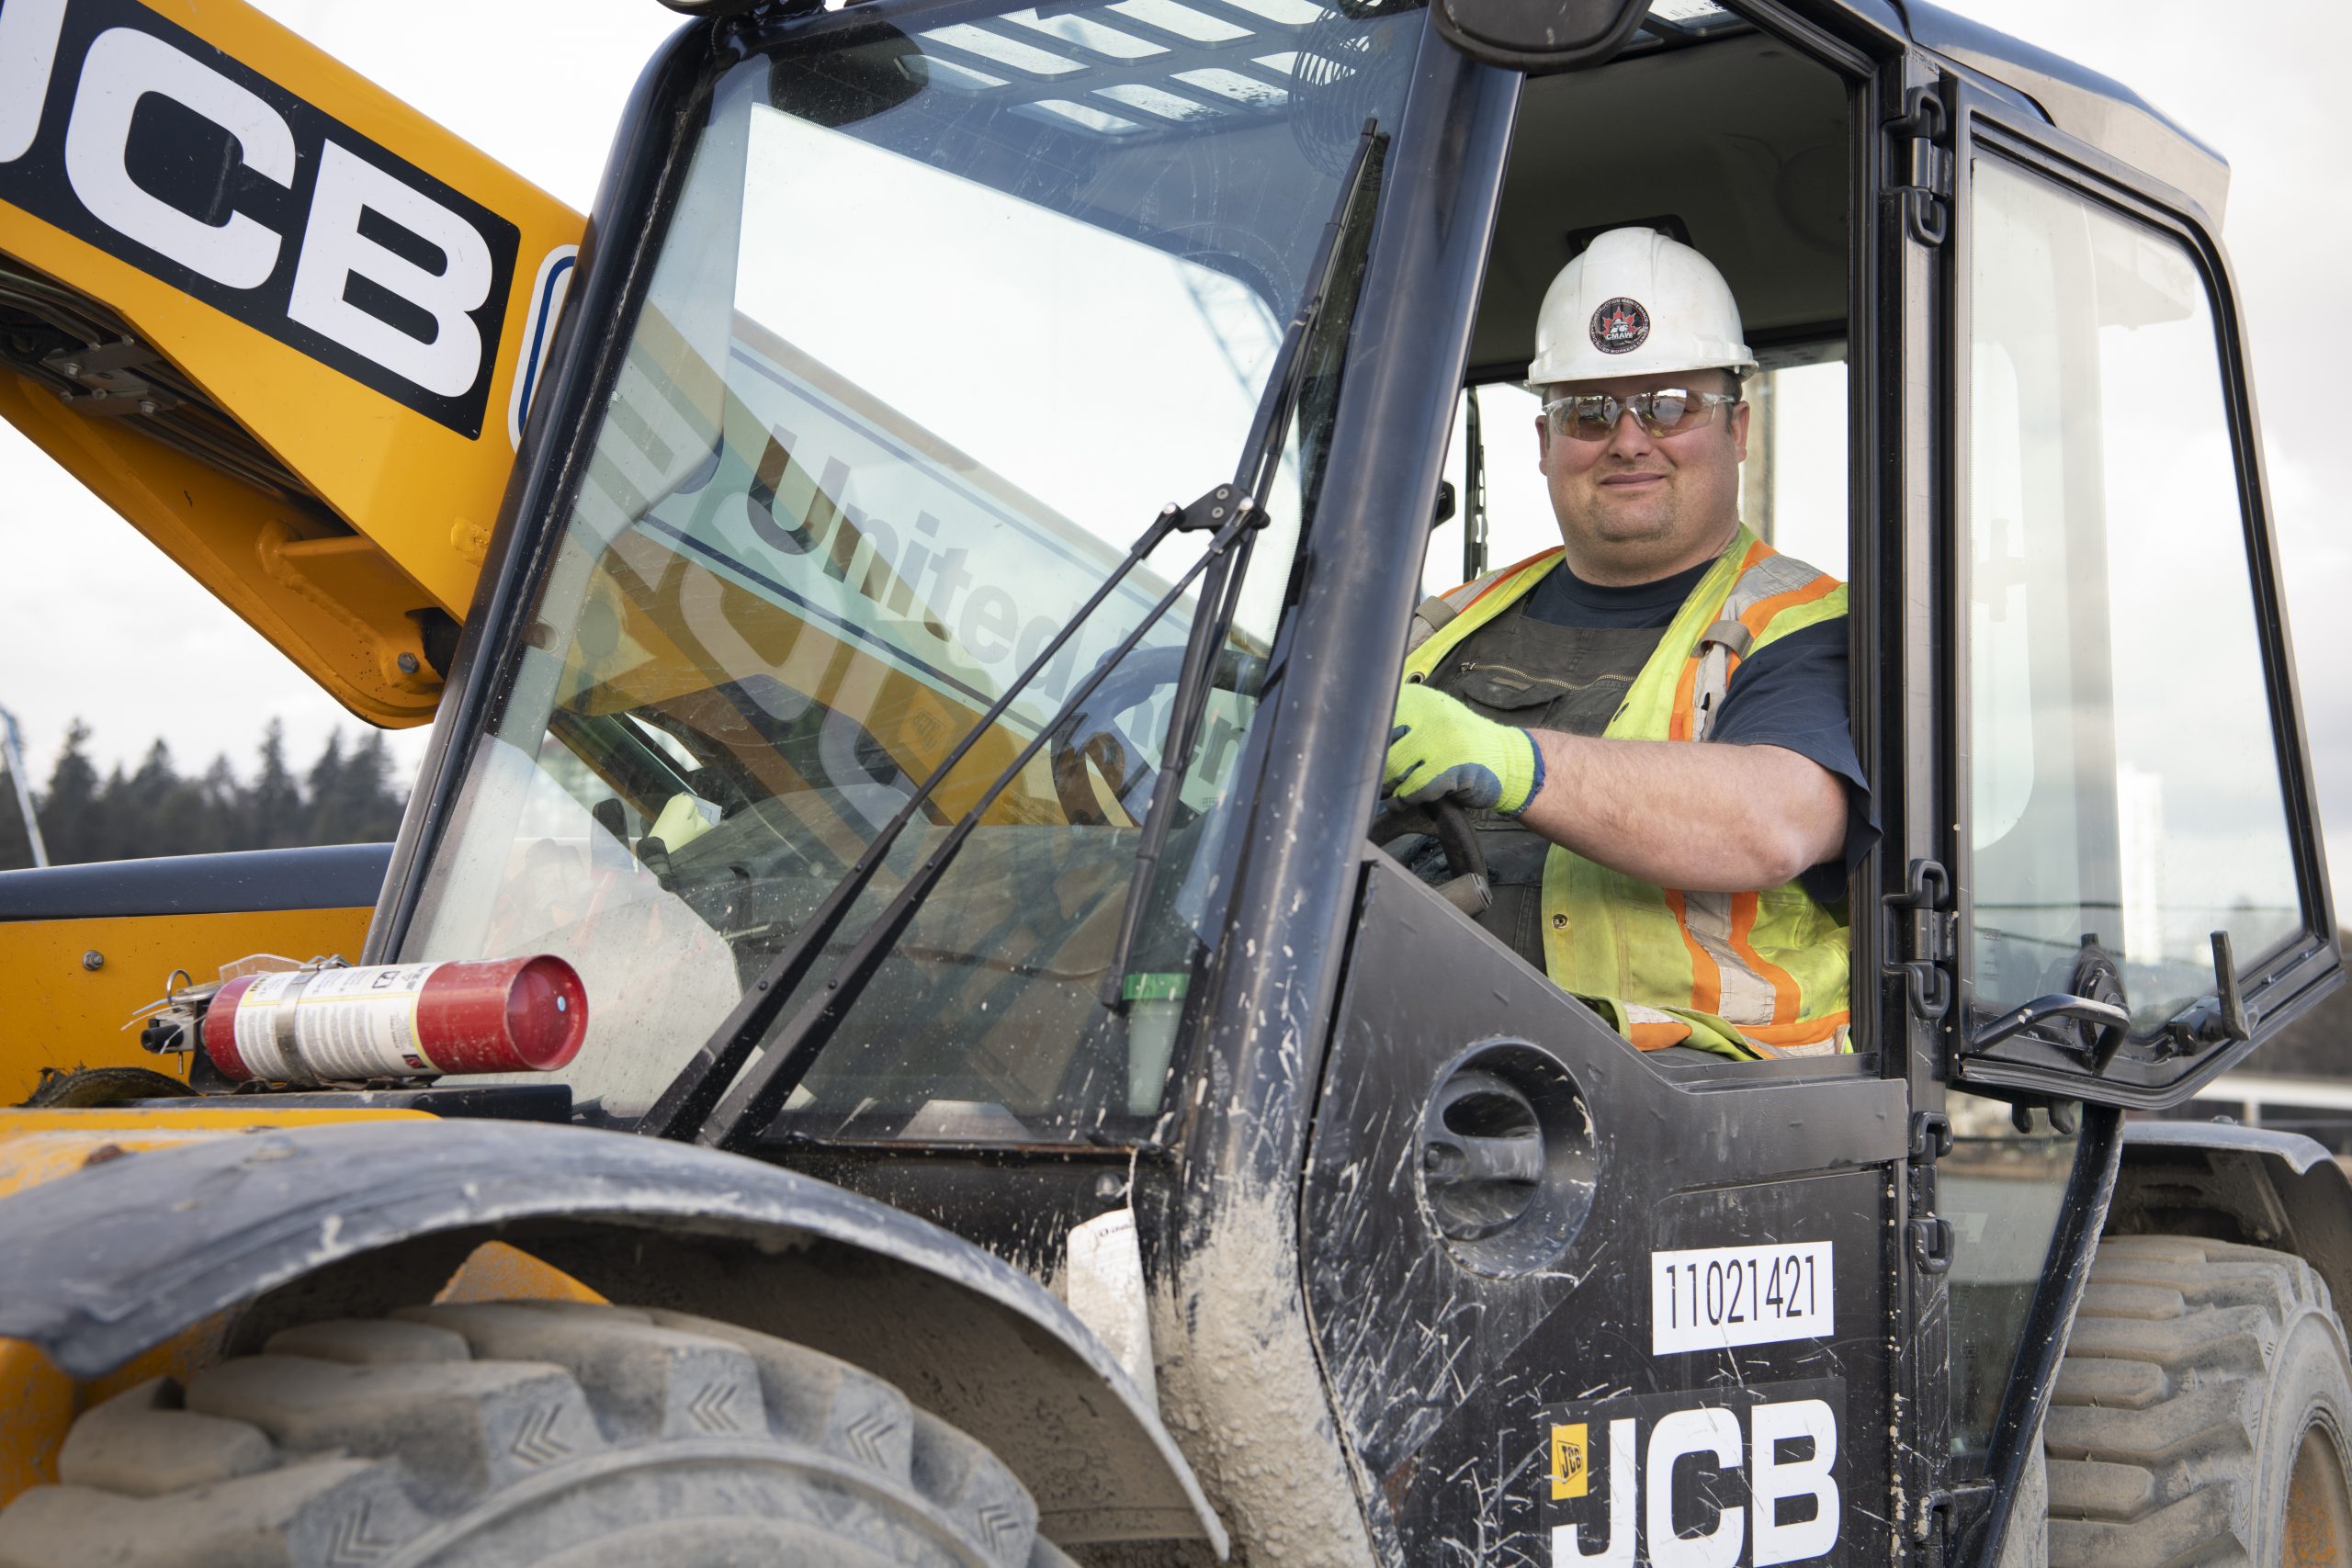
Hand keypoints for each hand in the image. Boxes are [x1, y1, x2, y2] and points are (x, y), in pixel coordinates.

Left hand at [1384, 683, 1544, 815]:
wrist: (1508, 760)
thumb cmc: (1463, 743)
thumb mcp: (1434, 720)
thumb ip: (1403, 724)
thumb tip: (1362, 746)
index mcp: (1421, 701)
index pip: (1377, 721)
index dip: (1370, 747)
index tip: (1368, 760)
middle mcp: (1431, 716)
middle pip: (1383, 749)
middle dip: (1379, 773)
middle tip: (1380, 785)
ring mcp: (1442, 741)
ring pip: (1395, 770)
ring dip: (1390, 789)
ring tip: (1392, 795)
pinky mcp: (1452, 768)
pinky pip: (1414, 788)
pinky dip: (1406, 799)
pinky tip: (1407, 801)